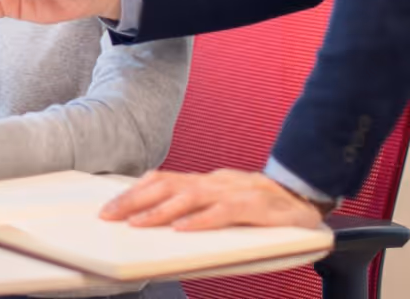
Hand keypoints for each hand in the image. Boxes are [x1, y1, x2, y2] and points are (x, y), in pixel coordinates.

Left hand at [99, 169, 324, 231]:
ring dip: (159, 212)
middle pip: (166, 186)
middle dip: (134, 200)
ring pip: (189, 198)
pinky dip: (201, 221)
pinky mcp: (253, 207)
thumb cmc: (258, 201)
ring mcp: (232, 192)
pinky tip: (183, 229)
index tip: (108, 207)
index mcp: (204, 181)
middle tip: (109, 215)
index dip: (132, 192)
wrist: (301, 195)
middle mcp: (213, 183)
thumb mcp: (220, 198)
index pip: (160, 181)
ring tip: (137, 224)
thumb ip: (194, 202)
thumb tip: (160, 212)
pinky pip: (222, 213)